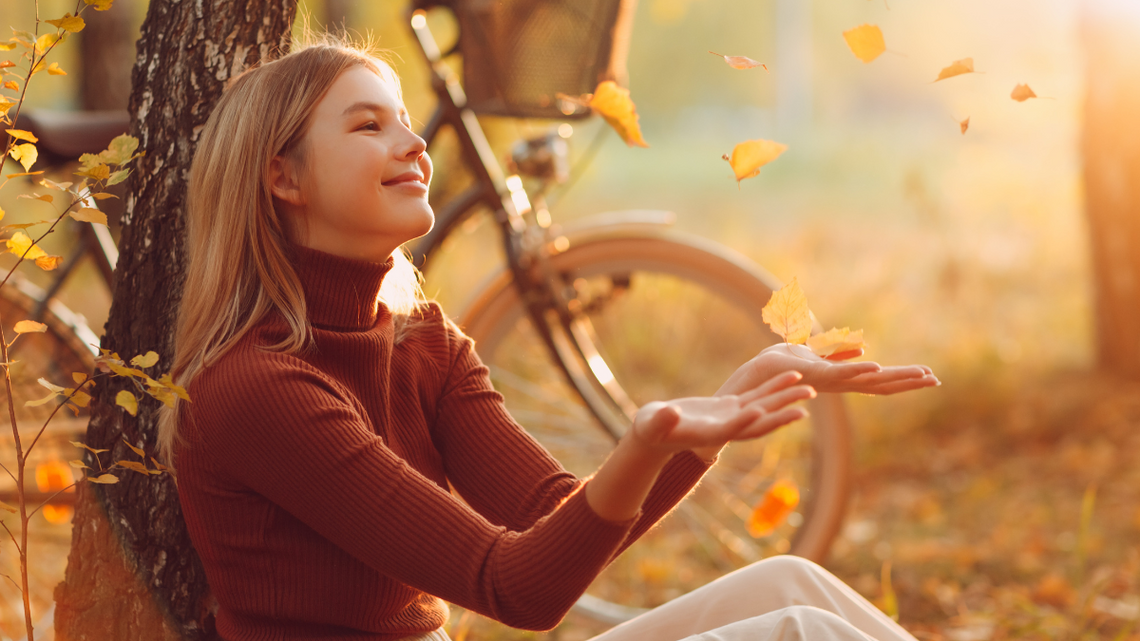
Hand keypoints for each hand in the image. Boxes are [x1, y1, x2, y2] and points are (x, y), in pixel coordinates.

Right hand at [629, 371, 814, 458]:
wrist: (655, 433)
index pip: (731, 428)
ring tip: (808, 387)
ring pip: (764, 407)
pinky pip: (757, 396)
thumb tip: (669, 413)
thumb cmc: (650, 429)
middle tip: (806, 399)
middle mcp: (726, 428)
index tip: (761, 410)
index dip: (746, 420)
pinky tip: (790, 377)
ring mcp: (730, 417)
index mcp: (708, 434)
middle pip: (759, 420)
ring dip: (785, 397)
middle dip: (782, 411)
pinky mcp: (730, 407)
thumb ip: (661, 420)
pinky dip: (773, 387)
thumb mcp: (652, 424)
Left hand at [718, 343, 938, 396]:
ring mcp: (825, 382)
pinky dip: (857, 370)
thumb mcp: (811, 353)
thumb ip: (835, 351)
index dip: (902, 378)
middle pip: (879, 384)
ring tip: (920, 375)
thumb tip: (862, 347)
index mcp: (838, 378)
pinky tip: (877, 366)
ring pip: (865, 381)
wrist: (747, 381)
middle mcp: (835, 385)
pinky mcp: (810, 376)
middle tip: (936, 380)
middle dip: (907, 381)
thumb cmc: (775, 368)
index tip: (929, 375)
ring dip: (892, 377)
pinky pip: (837, 374)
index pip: (877, 379)